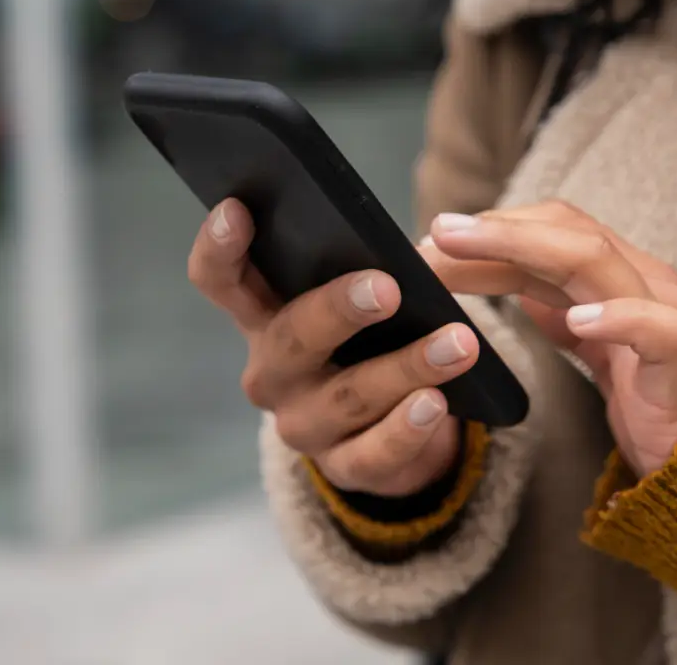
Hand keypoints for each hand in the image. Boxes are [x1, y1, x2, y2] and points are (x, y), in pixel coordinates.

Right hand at [188, 199, 477, 496]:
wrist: (390, 426)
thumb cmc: (368, 341)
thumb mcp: (353, 302)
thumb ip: (360, 270)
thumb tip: (411, 245)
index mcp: (265, 318)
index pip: (220, 280)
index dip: (220, 246)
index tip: (238, 209)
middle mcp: (272, 373)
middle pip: (290, 338)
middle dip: (337, 310)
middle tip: (387, 287)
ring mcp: (303, 424)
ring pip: (347, 396)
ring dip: (406, 367)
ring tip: (456, 343)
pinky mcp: (344, 467)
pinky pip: (374, 453)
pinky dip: (407, 427)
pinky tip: (435, 403)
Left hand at [422, 201, 676, 476]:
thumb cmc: (631, 381)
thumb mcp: (571, 328)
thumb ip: (534, 293)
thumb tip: (467, 264)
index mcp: (609, 269)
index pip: (548, 229)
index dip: (491, 230)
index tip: (433, 240)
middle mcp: (638, 276)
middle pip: (567, 232)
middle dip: (499, 229)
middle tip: (439, 231)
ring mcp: (665, 309)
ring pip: (600, 262)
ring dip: (528, 249)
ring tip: (469, 249)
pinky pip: (661, 330)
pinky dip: (620, 318)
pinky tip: (578, 321)